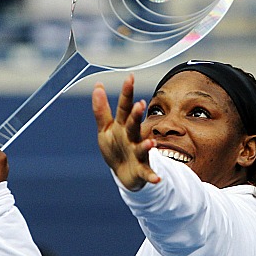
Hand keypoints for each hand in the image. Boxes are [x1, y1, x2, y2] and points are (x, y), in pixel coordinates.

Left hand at [92, 75, 159, 190]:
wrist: (124, 174)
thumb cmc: (116, 148)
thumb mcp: (106, 129)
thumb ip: (102, 110)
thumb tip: (98, 85)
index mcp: (122, 126)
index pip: (124, 107)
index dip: (127, 93)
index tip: (130, 77)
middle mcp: (132, 138)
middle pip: (133, 125)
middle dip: (136, 116)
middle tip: (139, 105)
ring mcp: (138, 153)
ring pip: (142, 148)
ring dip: (147, 145)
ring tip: (151, 143)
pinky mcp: (141, 170)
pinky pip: (147, 173)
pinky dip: (152, 176)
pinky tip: (157, 178)